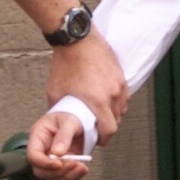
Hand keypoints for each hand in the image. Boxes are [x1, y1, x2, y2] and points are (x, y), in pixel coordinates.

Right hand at [26, 111, 91, 179]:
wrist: (80, 120)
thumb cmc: (71, 116)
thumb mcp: (69, 121)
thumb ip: (64, 135)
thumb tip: (57, 153)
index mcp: (37, 137)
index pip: (33, 156)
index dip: (43, 163)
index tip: (59, 164)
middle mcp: (41, 151)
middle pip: (40, 171)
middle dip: (57, 171)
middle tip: (74, 163)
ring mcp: (50, 160)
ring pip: (52, 177)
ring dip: (67, 175)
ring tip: (82, 167)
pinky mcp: (62, 166)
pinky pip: (64, 176)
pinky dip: (74, 176)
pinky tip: (84, 169)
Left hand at [44, 27, 128, 143]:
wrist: (76, 38)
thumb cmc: (65, 63)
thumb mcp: (55, 91)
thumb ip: (60, 109)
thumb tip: (58, 120)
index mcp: (98, 101)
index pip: (109, 130)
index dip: (104, 139)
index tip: (98, 141)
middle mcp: (113, 93)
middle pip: (117, 120)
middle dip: (108, 127)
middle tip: (97, 128)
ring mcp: (119, 83)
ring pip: (122, 107)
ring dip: (114, 114)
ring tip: (101, 113)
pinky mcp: (121, 74)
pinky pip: (124, 94)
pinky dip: (117, 101)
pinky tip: (106, 98)